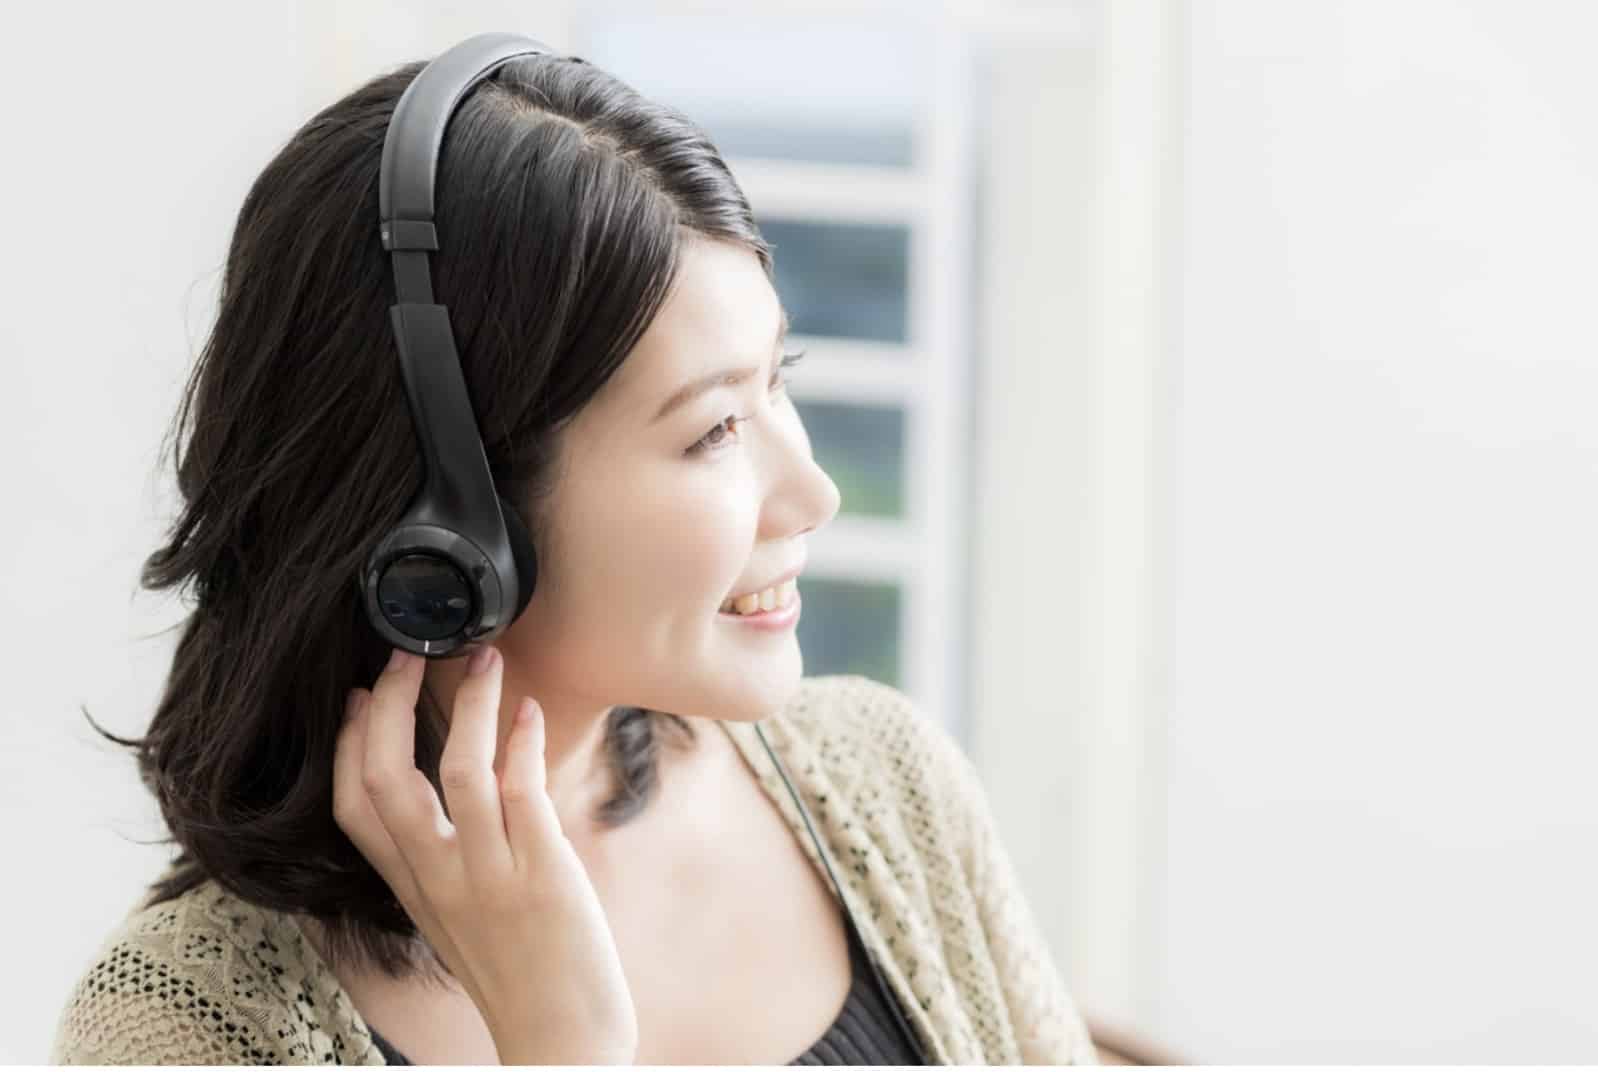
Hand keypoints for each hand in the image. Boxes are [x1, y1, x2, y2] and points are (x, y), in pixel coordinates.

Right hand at [333, 646, 637, 1064]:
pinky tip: (531, 712)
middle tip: (412, 651)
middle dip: (393, 706)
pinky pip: (521, 796)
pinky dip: (522, 745)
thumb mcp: (460, 913)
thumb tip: (455, 787)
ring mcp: (487, 877)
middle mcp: (437, 879)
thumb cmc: (520, 971)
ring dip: (469, 707)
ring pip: (455, 774)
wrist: (561, 1040)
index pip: (352, 805)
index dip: (351, 743)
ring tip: (487, 659)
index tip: (364, 692)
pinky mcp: (541, 876)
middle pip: (384, 779)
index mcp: (413, 886)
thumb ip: (448, 857)